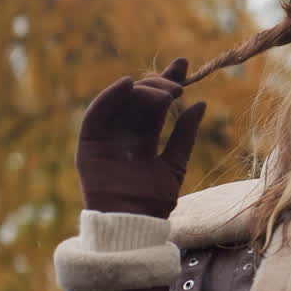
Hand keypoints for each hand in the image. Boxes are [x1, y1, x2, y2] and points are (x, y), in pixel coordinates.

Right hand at [75, 58, 206, 218]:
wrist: (134, 225)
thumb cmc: (154, 203)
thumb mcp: (176, 164)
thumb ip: (184, 135)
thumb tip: (201, 104)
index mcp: (143, 140)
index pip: (155, 105)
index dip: (167, 83)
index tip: (184, 65)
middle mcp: (123, 136)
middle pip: (138, 100)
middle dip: (158, 84)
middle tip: (177, 87)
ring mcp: (106, 138)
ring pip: (121, 103)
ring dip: (141, 90)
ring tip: (164, 92)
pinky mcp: (89, 144)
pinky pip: (96, 115)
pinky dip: (109, 97)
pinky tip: (127, 84)